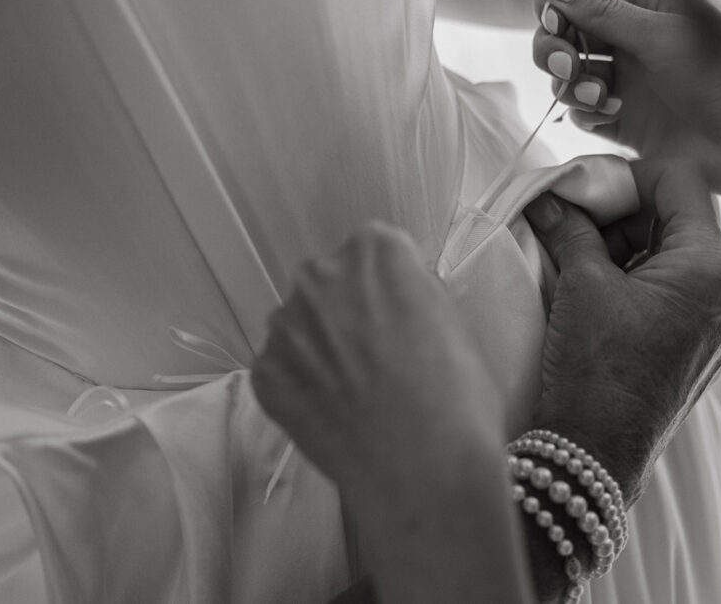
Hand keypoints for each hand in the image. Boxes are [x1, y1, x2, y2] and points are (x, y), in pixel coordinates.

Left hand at [251, 223, 504, 509]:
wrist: (423, 471)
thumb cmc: (456, 396)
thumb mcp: (453, 322)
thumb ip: (414, 292)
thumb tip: (394, 297)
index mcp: (376, 249)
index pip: (377, 251)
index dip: (392, 288)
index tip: (402, 317)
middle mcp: (321, 273)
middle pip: (332, 282)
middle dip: (348, 310)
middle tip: (378, 358)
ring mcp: (285, 324)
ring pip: (303, 325)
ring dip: (321, 347)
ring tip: (356, 392)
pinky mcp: (263, 372)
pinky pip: (282, 368)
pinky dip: (302, 386)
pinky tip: (334, 413)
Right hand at [523, 160, 720, 501]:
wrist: (596, 453)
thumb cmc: (595, 369)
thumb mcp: (581, 284)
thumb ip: (570, 228)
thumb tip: (548, 198)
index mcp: (712, 267)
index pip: (679, 181)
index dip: (628, 177)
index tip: (584, 190)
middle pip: (677, 218)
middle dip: (621, 214)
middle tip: (572, 222)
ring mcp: (718, 323)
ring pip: (672, 255)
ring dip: (624, 247)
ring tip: (577, 258)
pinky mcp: (700, 346)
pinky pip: (673, 290)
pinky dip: (635, 279)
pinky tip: (594, 290)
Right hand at [532, 0, 720, 201]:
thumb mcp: (661, 35)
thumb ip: (601, 12)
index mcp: (645, 1)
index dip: (556, 2)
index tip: (557, 23)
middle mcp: (630, 37)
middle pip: (562, 30)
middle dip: (554, 48)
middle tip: (570, 67)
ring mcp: (624, 79)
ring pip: (566, 73)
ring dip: (570, 84)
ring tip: (600, 97)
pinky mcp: (621, 120)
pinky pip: (580, 111)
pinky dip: (584, 112)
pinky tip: (611, 115)